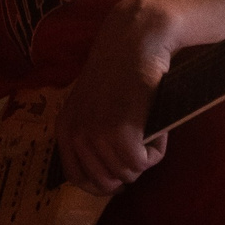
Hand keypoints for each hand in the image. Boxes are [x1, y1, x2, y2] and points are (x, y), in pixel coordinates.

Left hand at [56, 0, 180, 194]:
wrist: (137, 40)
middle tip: (143, 148)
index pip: (78, 178)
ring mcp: (97, 134)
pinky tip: (159, 131)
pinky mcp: (121, 132)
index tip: (121, 176)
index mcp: (65, 128)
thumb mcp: (93, 104)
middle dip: (128, 171)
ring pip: (127, 173)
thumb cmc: (122, 70)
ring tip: (152, 132)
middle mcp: (76, 134)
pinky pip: (142, 163)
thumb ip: (92, 133)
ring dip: (146, 158)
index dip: (103, 184)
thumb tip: (110, 178)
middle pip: (105, 182)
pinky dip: (156, 152)